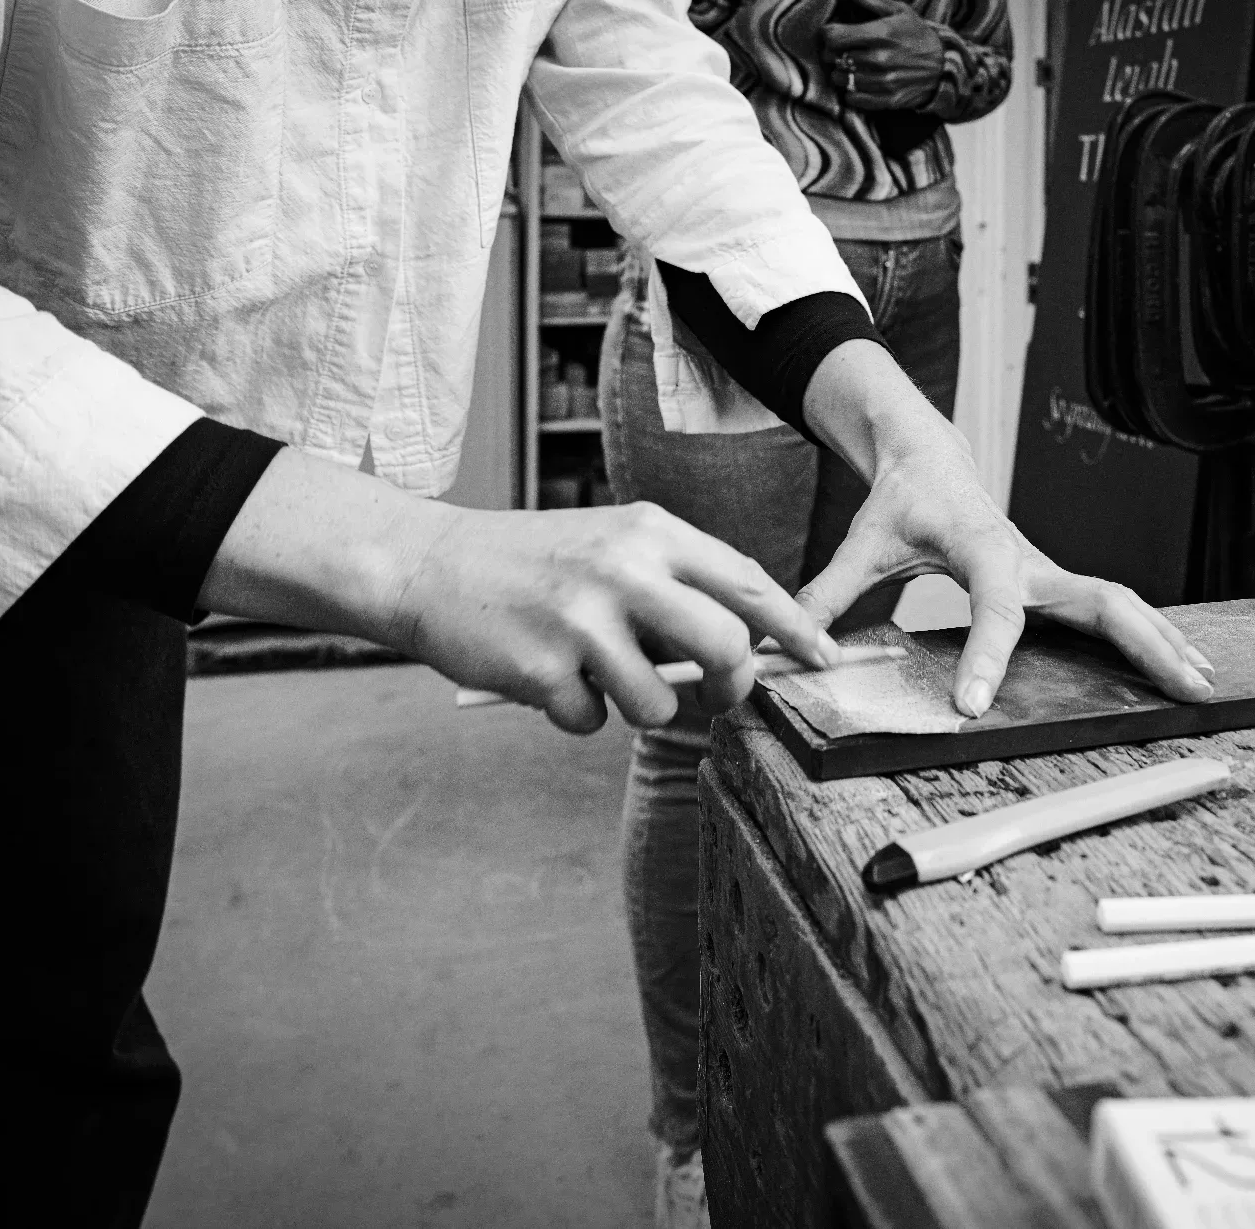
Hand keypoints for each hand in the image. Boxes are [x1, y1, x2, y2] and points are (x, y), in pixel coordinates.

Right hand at [200, 451, 837, 732]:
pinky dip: (574, 714)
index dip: (794, 629)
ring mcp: (582, 619)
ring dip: (637, 707)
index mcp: (651, 533)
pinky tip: (545, 676)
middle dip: (732, 689)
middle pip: (724, 649)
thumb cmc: (534, 562)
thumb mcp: (612, 544)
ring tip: (596, 674)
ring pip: (659, 703)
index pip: (748, 584)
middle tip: (717, 700)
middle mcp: (624, 569)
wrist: (429, 565)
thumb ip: (677, 583)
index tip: (824, 658)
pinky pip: (591, 722)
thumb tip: (749, 645)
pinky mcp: (542, 667)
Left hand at [797, 344, 1215, 716]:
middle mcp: (1029, 558)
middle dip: (1142, 643)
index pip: (996, 604)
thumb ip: (824, 595)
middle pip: (1099, 597)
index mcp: (982, 545)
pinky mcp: (1056, 582)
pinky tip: (1180, 666)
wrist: (930, 458)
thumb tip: (792, 646)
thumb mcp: (859, 544)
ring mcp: (1050, 570)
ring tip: (1203, 686)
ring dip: (1162, 642)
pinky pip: (1111, 608)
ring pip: (1120, 603)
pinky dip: (1149, 635)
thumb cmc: (899, 501)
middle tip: (1180, 687)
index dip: (989, 654)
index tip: (976, 706)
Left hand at [821, 0, 944, 111]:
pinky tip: (858, 83)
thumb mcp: (900, 12)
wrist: (944, 66)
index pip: (836, 37)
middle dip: (832, 53)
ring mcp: (884, 82)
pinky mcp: (887, 100)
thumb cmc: (919, 36)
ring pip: (842, 80)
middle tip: (839, 51)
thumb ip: (871, 0)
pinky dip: (851, 92)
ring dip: (841, 73)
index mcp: (882, 34)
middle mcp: (881, 59)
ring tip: (849, 67)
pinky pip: (854, 99)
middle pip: (835, 59)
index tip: (831, 34)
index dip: (827, 35)